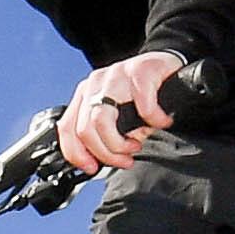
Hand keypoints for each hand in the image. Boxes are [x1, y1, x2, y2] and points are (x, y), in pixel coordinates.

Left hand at [58, 49, 189, 174]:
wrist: (167, 65)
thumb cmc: (142, 93)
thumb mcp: (118, 117)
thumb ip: (105, 135)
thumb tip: (102, 160)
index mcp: (86, 95)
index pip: (67, 128)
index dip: (76, 154)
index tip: (91, 168)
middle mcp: (95, 84)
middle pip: (84, 129)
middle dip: (105, 154)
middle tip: (124, 160)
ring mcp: (115, 76)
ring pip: (101, 120)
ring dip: (120, 143)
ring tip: (137, 145)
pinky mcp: (139, 71)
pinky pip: (142, 105)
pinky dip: (153, 119)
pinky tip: (161, 121)